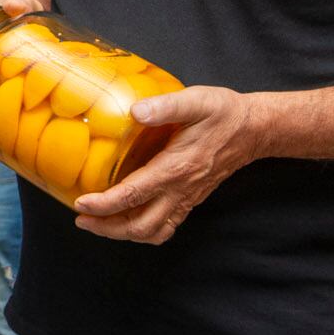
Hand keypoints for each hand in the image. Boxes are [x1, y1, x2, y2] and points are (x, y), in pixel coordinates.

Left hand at [69, 86, 259, 243]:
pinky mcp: (189, 200)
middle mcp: (180, 190)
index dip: (103, 204)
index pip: (132, 195)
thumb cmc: (223, 113)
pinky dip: (143, 231)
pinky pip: (165, 227)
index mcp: (175, 168)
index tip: (80, 204)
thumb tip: (135, 111)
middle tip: (82, 219)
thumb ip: (165, 106)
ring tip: (98, 224)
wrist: (253, 130)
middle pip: (139, 225)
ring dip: (122, 233)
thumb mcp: (195, 100)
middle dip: (107, 228)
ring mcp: (186, 198)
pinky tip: (127, 220)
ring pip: (152, 232)